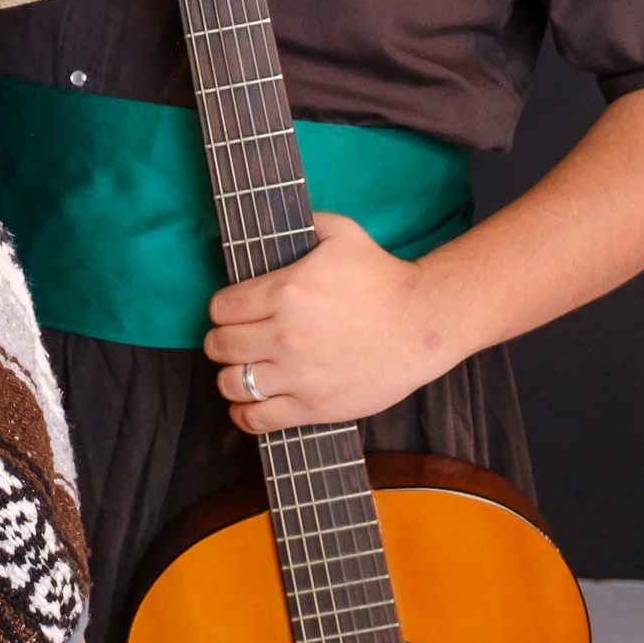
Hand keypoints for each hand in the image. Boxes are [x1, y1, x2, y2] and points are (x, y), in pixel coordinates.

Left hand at [202, 212, 466, 433]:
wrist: (423, 323)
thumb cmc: (382, 276)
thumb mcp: (341, 233)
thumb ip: (303, 224)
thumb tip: (274, 223)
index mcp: (286, 291)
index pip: (221, 308)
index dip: (222, 308)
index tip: (233, 311)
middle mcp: (285, 335)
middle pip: (220, 345)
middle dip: (222, 340)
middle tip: (236, 338)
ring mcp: (299, 375)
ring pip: (231, 384)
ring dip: (230, 376)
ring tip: (244, 369)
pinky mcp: (314, 406)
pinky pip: (257, 419)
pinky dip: (244, 412)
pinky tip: (250, 402)